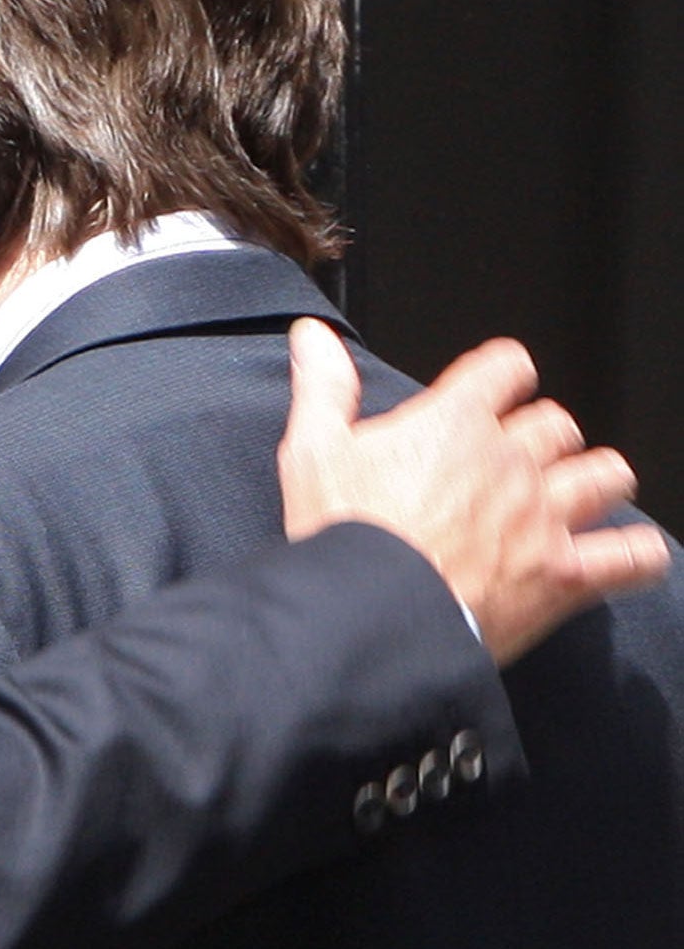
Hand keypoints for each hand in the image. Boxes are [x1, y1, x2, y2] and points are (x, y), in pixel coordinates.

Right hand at [277, 318, 668, 664]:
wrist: (375, 613)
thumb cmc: (344, 533)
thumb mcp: (312, 449)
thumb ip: (323, 386)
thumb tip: (314, 335)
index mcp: (454, 422)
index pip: (504, 368)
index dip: (504, 372)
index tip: (499, 384)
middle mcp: (510, 460)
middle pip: (556, 424)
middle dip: (543, 435)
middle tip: (522, 455)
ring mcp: (545, 517)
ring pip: (606, 475)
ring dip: (596, 480)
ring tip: (580, 493)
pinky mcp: (567, 574)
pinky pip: (633, 556)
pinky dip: (637, 554)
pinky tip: (626, 556)